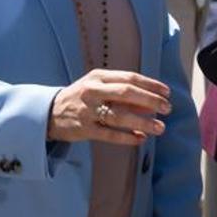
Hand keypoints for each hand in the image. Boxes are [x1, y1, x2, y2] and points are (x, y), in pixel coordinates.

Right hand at [47, 70, 170, 145]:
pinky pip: (109, 134)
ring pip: (119, 116)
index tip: (166, 92)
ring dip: (143, 122)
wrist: (49, 112)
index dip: (151, 85)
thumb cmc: (82, 97)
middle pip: (127, 94)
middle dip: (150, 101)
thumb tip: (152, 100)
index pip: (130, 78)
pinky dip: (126, 138)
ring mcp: (87, 111)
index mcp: (99, 77)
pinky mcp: (83, 129)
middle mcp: (93, 91)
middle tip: (167, 109)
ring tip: (160, 127)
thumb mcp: (98, 86)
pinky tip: (141, 139)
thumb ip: (122, 90)